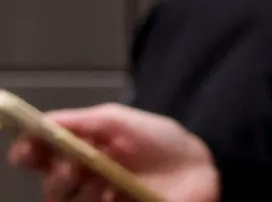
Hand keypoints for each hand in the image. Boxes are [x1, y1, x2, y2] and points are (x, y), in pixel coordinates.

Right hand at [6, 104, 217, 201]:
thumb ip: (84, 121)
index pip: (39, 155)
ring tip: (110, 183)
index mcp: (80, 152)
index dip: (29, 151)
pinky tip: (117, 196)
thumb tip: (44, 121)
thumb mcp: (121, 122)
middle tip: (77, 166)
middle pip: (52, 185)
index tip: (30, 148)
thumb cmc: (161, 143)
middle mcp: (81, 181)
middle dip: (60, 175)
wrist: (198, 169)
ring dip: (86, 191)